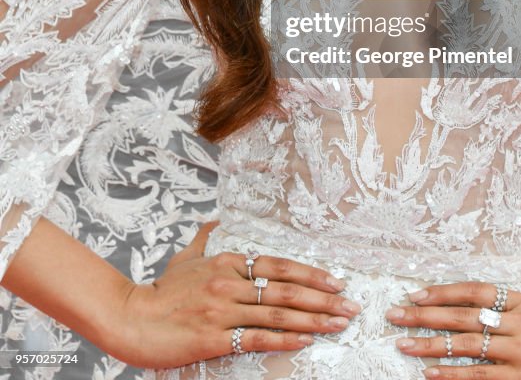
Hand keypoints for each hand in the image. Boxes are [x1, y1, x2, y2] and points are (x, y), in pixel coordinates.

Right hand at [113, 245, 360, 368]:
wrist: (130, 318)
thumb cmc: (159, 292)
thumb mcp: (185, 258)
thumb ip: (205, 239)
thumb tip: (215, 220)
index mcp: (227, 261)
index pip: (279, 265)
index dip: (311, 273)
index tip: (336, 282)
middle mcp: (229, 282)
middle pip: (286, 289)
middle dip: (324, 298)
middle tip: (350, 305)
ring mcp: (221, 309)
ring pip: (277, 312)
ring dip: (314, 319)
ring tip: (339, 324)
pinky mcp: (213, 336)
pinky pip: (256, 337)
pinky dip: (284, 337)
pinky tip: (305, 340)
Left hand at [386, 278, 520, 378]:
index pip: (477, 291)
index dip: (444, 292)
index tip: (417, 295)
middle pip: (464, 318)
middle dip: (425, 317)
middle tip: (396, 315)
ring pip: (467, 348)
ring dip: (431, 346)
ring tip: (404, 343)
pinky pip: (480, 378)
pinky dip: (452, 376)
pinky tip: (430, 373)